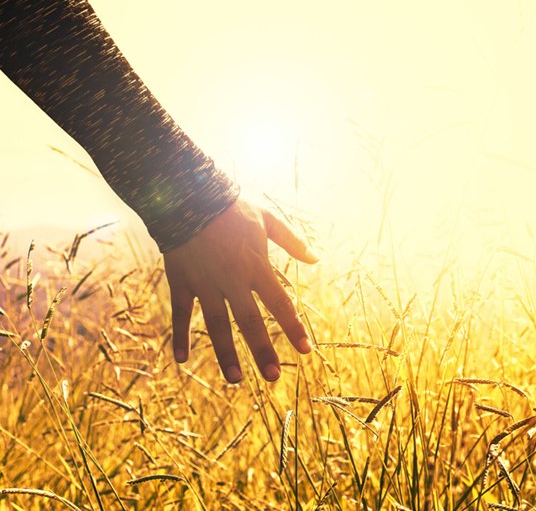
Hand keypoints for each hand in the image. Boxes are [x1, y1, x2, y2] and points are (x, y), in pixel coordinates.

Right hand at [163, 199, 317, 382]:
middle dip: (262, 350)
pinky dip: (180, 335)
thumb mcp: (267, 219)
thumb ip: (292, 241)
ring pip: (217, 324)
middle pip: (250, 320)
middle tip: (273, 377)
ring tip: (236, 379)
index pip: (280, 303)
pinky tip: (181, 359)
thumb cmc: (232, 207)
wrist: (188, 194)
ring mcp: (205, 282)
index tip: (306, 350)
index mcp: (256, 266)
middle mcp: (232, 279)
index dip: (293, 328)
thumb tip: (316, 259)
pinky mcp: (182, 281)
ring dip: (226, 353)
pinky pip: (181, 313)